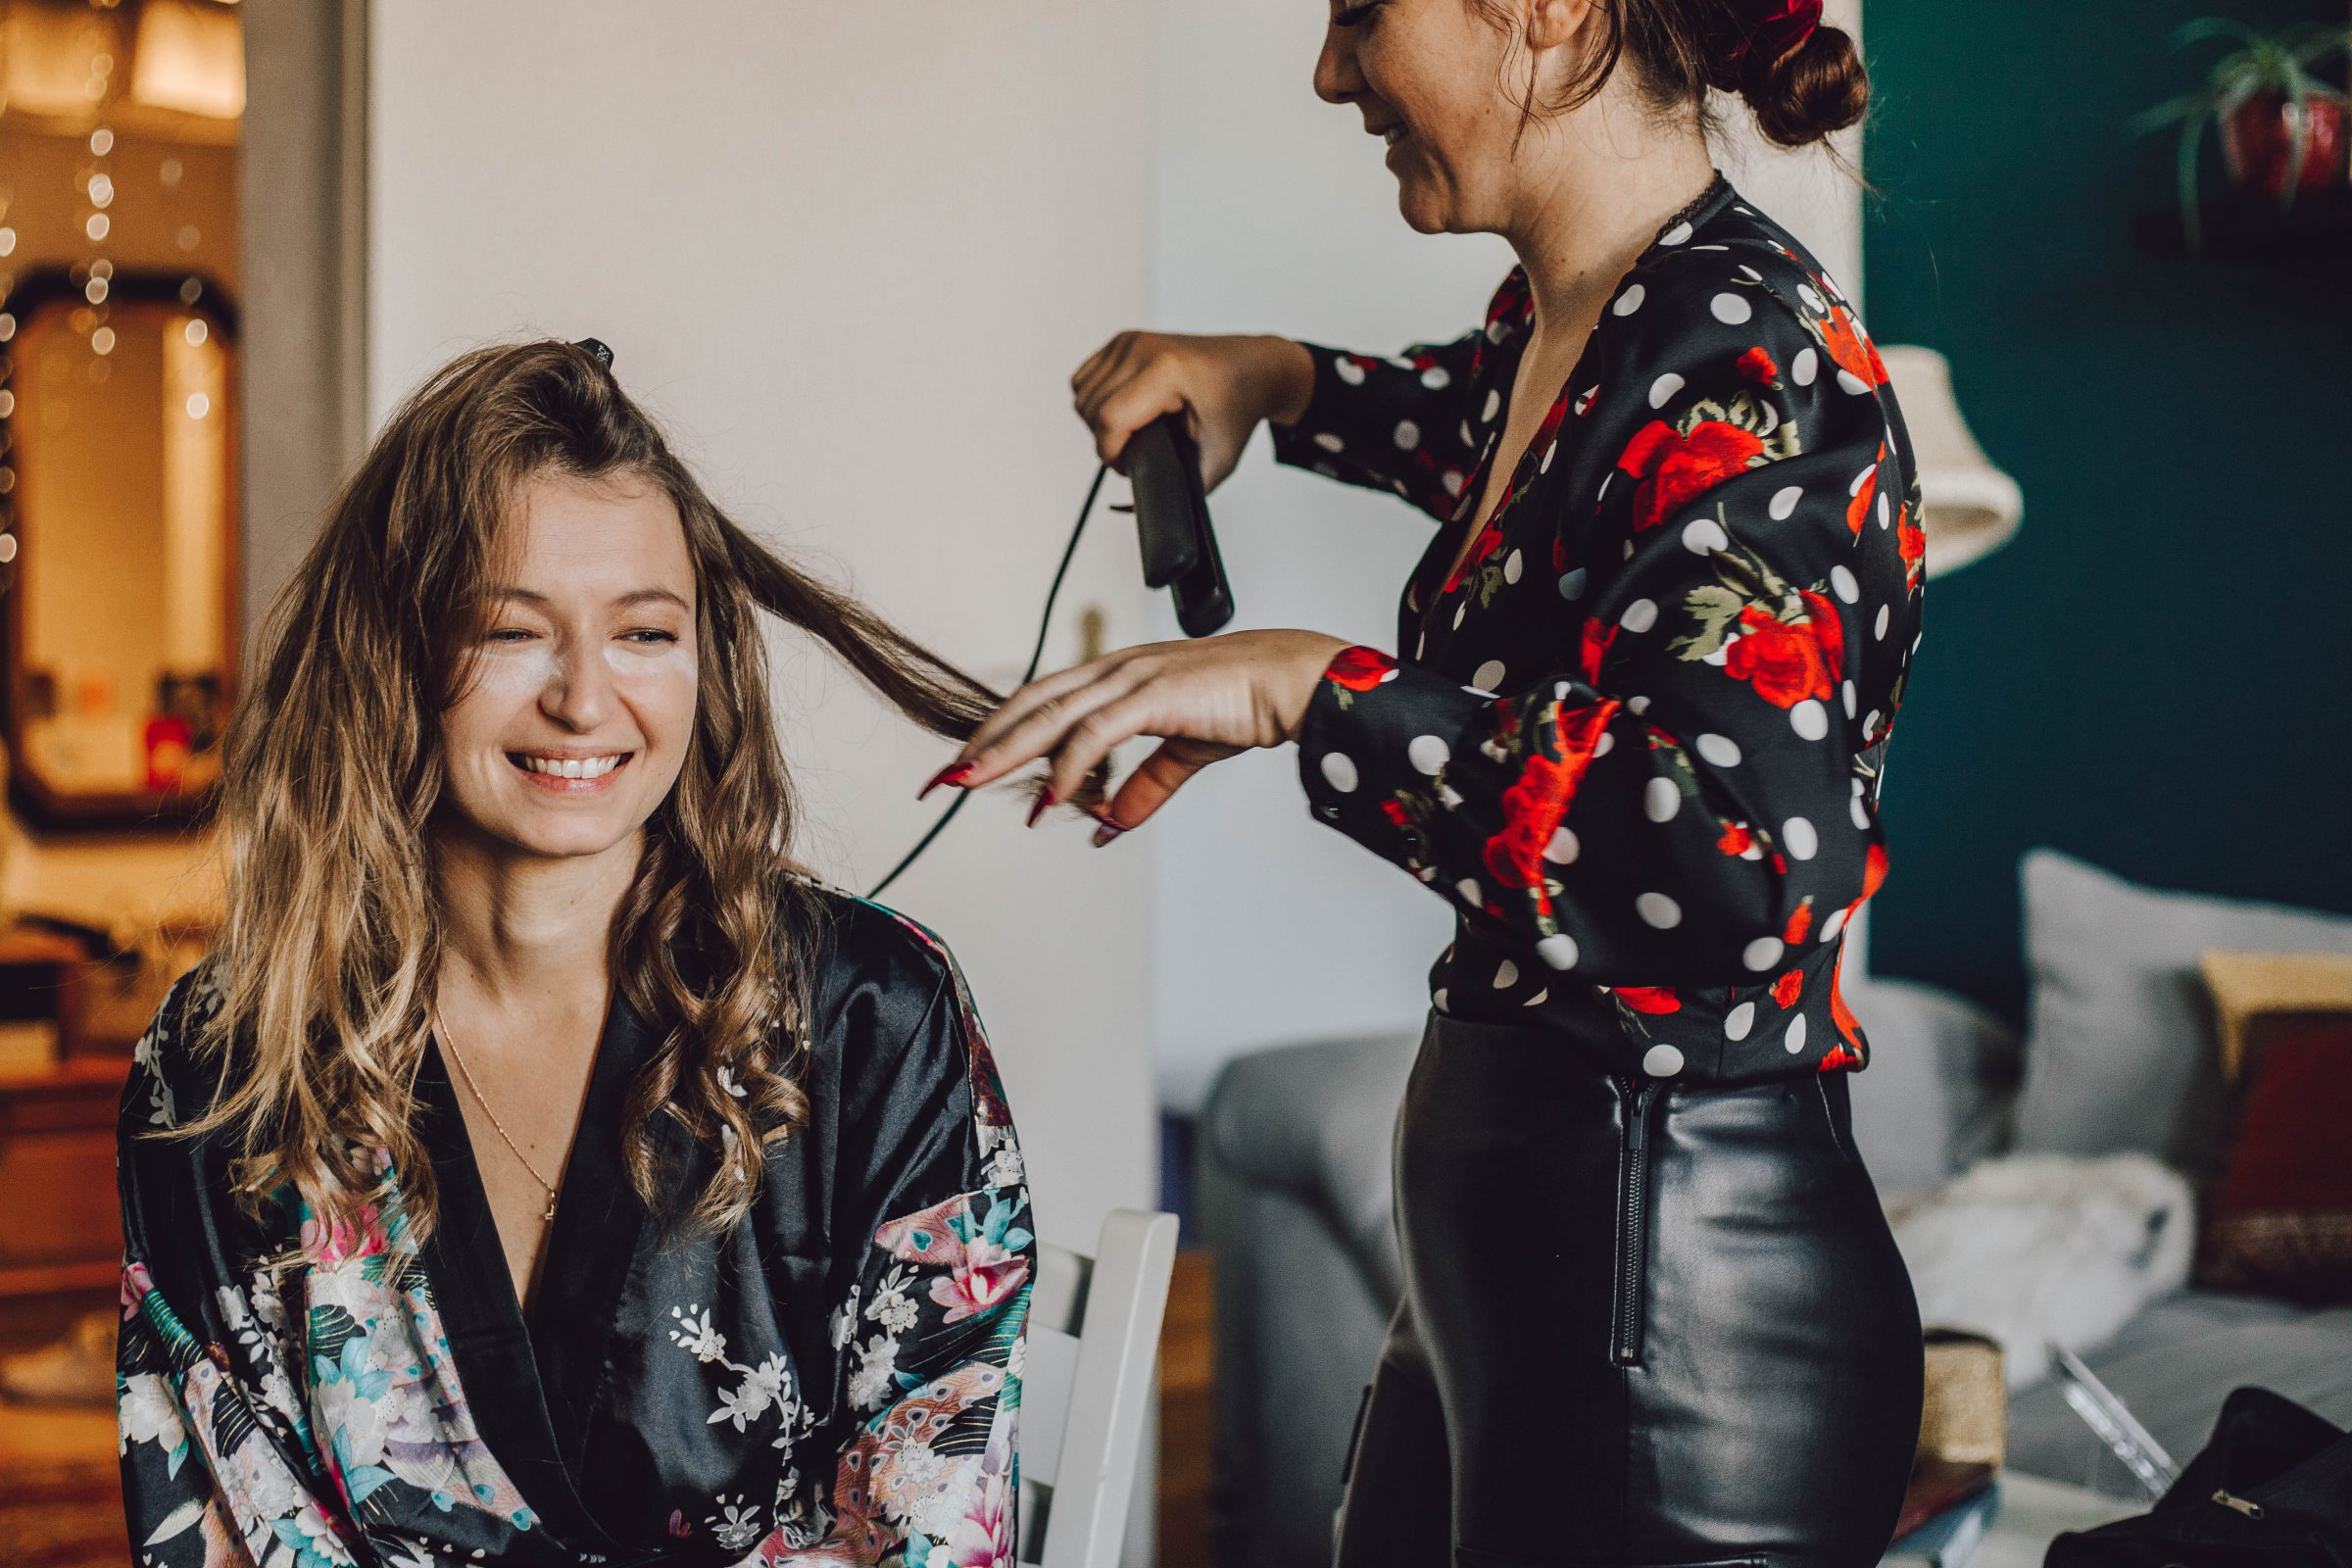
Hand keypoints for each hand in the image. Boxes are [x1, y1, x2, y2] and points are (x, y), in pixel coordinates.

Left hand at [924, 630, 1350, 839]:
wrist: (1294, 681)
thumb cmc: (1245, 702)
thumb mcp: (1183, 754)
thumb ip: (1143, 789)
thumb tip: (1106, 826)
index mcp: (1117, 677)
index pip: (1041, 702)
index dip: (1001, 733)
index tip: (967, 766)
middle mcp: (1115, 671)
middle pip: (1029, 705)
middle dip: (982, 743)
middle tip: (942, 780)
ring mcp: (1131, 678)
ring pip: (1049, 715)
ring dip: (1006, 752)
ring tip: (971, 783)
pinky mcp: (1153, 695)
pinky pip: (1095, 733)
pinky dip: (1069, 767)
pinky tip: (1053, 798)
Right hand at [1071, 332, 1314, 491]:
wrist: (1250, 368)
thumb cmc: (1237, 409)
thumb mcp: (1216, 462)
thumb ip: (1176, 490)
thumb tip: (1126, 507)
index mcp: (1167, 371)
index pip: (1110, 419)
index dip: (1112, 454)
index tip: (1129, 467)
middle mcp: (1143, 349)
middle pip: (1091, 408)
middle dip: (1107, 442)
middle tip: (1137, 453)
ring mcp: (1130, 341)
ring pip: (1082, 394)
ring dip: (1097, 422)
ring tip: (1132, 433)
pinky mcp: (1123, 340)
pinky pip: (1084, 378)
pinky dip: (1094, 400)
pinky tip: (1123, 411)